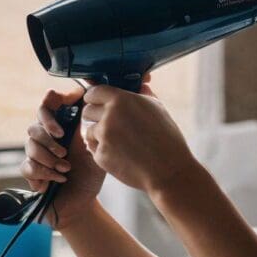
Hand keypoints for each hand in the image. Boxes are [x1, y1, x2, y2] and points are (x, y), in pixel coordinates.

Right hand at [21, 86, 105, 229]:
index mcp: (63, 125)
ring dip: (49, 159)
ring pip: (30, 146)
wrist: (84, 203)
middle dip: (49, 139)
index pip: (48, 104)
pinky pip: (27, 166)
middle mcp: (47, 137)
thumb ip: (90, 124)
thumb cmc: (92, 173)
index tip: (62, 125)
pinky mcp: (30, 171)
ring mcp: (36, 154)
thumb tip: (89, 100)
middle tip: (65, 152)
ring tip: (66, 170)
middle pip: (34, 126)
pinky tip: (59, 180)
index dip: (50, 105)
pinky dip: (44, 173)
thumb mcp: (96, 147)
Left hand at [82, 78, 197, 195]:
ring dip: (99, 135)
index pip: (94, 92)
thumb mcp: (158, 109)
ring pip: (89, 131)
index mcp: (121, 99)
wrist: (168, 170)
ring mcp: (103, 136)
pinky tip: (121, 154)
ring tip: (120, 142)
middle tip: (110, 123)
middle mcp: (109, 115)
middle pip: (87, 110)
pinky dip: (104, 151)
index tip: (97, 102)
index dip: (95, 97)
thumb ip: (144, 94)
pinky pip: (94, 149)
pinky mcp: (100, 156)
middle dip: (95, 116)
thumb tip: (140, 86)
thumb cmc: (167, 139)